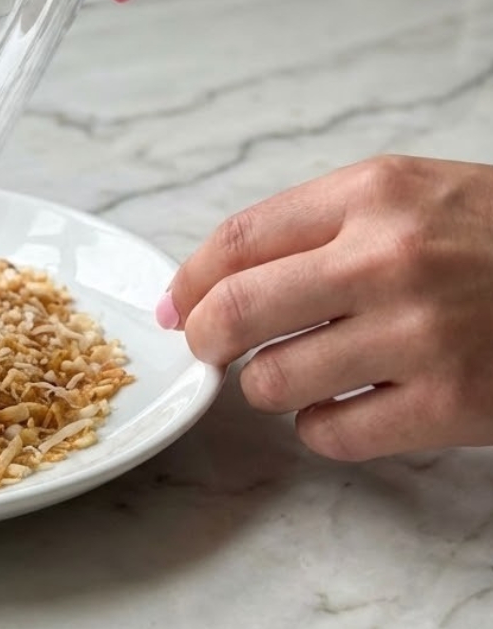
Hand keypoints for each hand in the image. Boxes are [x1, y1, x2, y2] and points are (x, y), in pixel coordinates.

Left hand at [161, 156, 492, 459]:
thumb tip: (217, 276)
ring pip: (275, 380)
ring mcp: (422, 335)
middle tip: (207, 348)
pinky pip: (333, 433)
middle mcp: (390, 258)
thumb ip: (318, 224)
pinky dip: (318, 427)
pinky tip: (342, 407)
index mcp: (373, 194)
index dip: (189, 280)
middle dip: (204, 337)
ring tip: (293, 373)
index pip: (237, 241)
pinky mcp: (452, 404)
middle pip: (238, 309)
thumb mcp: (411, 194)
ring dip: (266, 385)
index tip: (175, 305)